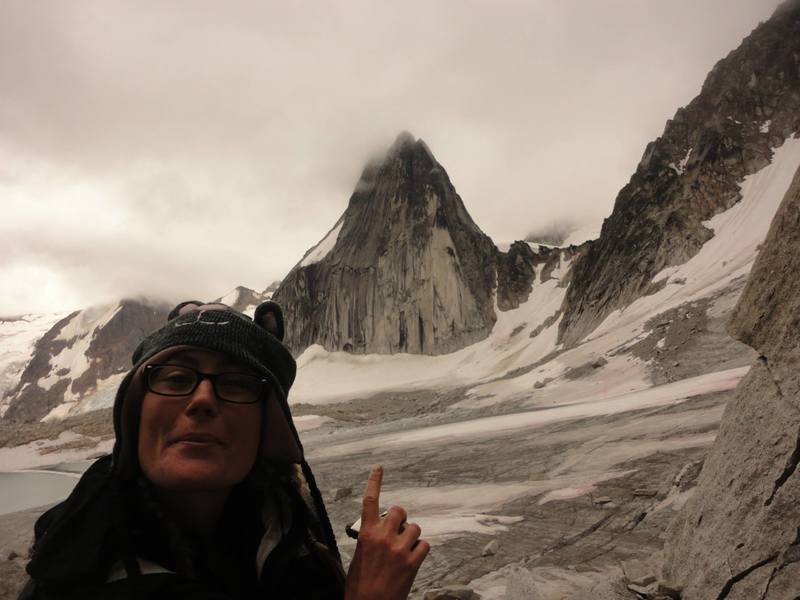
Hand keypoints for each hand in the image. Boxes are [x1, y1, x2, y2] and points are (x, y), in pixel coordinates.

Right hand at [344, 465, 429, 599]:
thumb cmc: (359, 586)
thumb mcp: (359, 557)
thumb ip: (370, 539)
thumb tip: (380, 531)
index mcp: (366, 534)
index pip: (370, 501)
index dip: (375, 481)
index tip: (379, 468)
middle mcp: (384, 537)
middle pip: (400, 511)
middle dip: (400, 518)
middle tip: (396, 531)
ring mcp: (400, 549)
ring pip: (415, 528)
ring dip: (411, 536)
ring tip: (403, 550)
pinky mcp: (413, 563)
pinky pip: (424, 545)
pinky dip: (420, 550)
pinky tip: (412, 559)